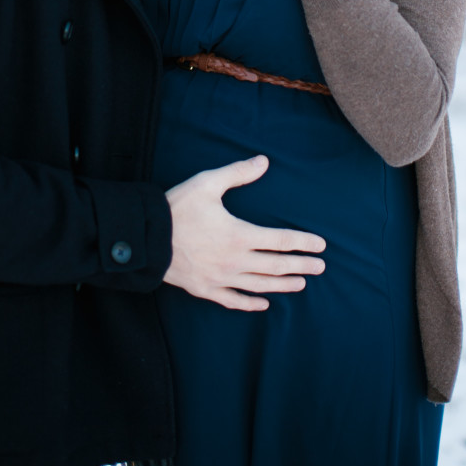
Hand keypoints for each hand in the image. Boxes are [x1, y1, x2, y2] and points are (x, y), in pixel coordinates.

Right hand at [164, 155, 325, 311]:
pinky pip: (233, 301)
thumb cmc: (177, 208)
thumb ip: (238, 173)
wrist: (145, 238)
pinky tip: (263, 304)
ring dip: (282, 285)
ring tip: (301, 284)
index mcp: (239, 235)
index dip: (303, 242)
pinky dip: (250, 304)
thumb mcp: (207, 183)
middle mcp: (234, 261)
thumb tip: (264, 161)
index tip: (321, 245)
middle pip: (276, 266)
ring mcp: (220, 279)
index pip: (280, 241)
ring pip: (259, 286)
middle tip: (320, 267)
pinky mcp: (205, 289)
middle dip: (301, 266)